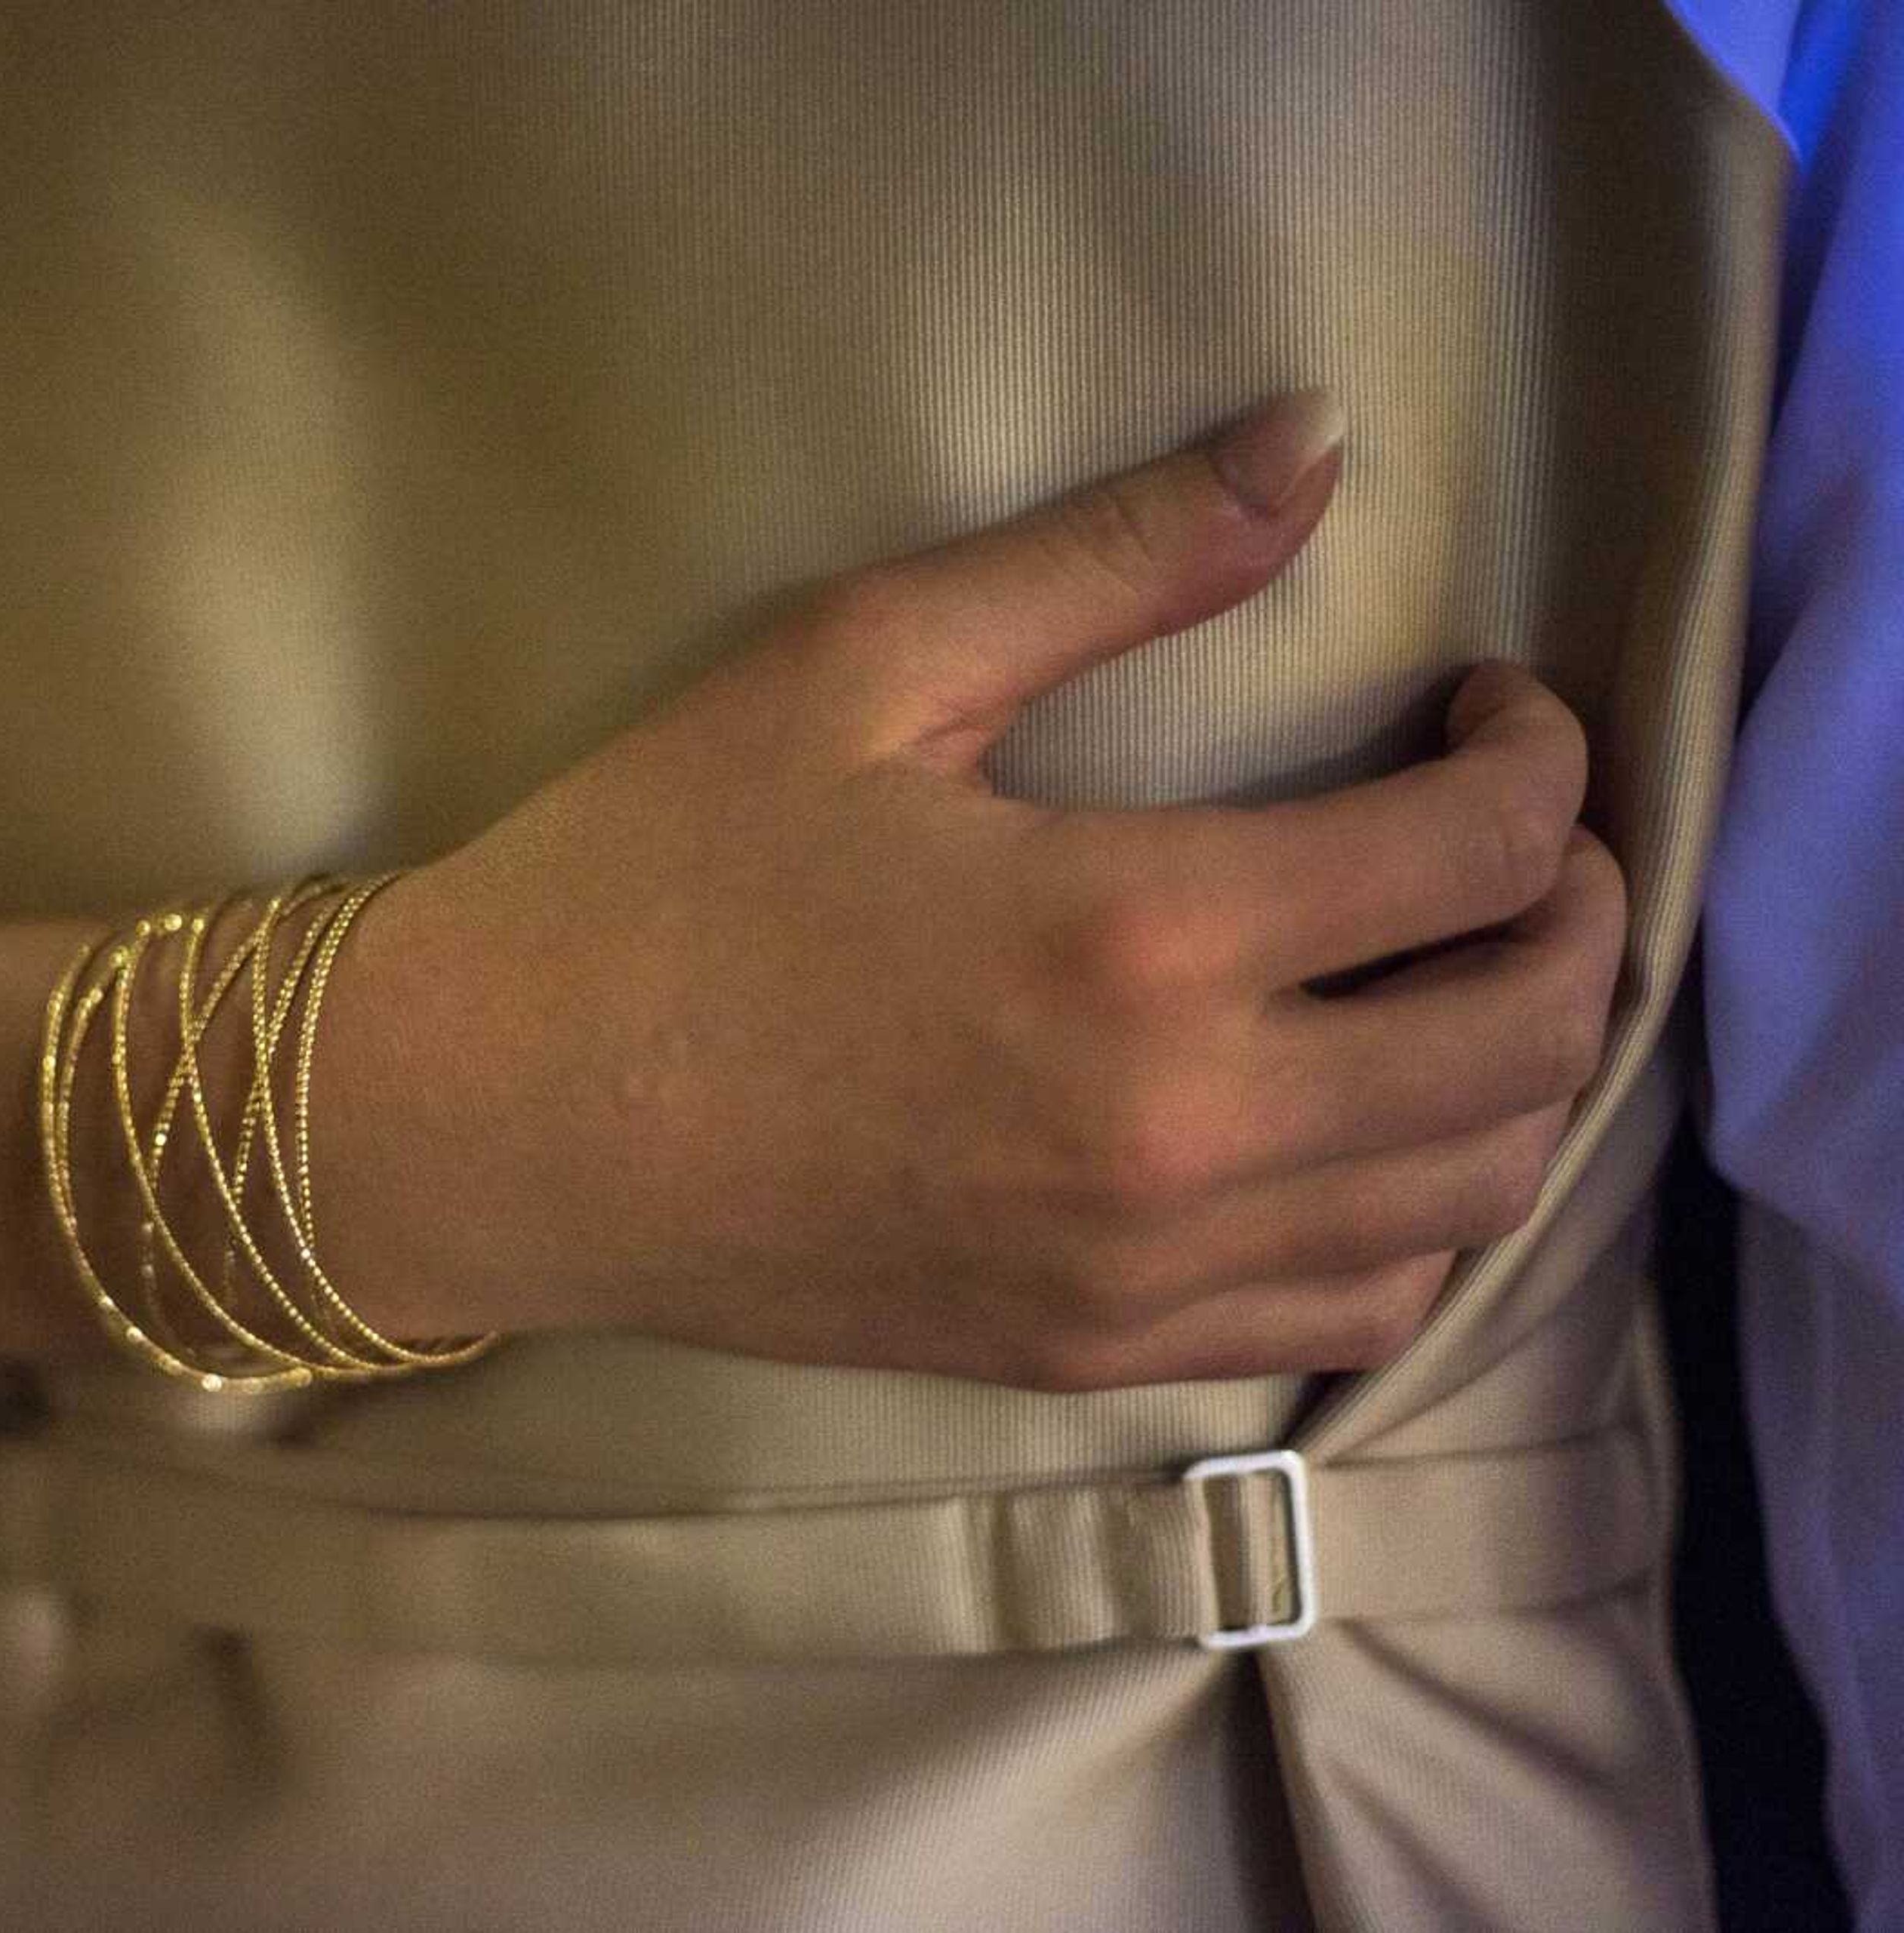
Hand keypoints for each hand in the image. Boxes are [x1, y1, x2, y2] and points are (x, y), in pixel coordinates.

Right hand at [333, 391, 1627, 1388]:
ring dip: (1517, 1072)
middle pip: (1526, 1041)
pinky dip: (1415, 1216)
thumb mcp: (860, 666)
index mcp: (1137, 933)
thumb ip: (1111, 559)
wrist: (499, 1120)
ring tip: (1452, 974)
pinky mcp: (1089, 1350)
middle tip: (1516, 836)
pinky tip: (1355, 1127)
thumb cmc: (657, 874)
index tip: (1490, 709)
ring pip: (1471, 1199)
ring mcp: (1143, 1268)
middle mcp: (1184, 1129)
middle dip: (1577, 916)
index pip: (1478, 853)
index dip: (1541, 759)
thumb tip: (1314, 445)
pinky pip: (1352, 1314)